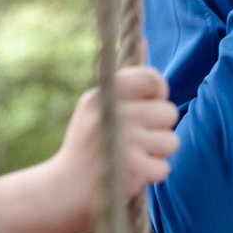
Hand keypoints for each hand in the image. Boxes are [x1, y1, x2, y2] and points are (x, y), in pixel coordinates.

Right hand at [60, 66, 180, 197]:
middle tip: (134, 141)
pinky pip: (164, 167)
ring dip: (157, 154)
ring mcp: (122, 140)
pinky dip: (152, 175)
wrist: (60, 192)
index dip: (159, 93)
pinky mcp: (132, 168)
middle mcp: (112, 112)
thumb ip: (127, 79)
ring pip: (171, 141)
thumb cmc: (86, 145)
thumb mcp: (97, 106)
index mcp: (103, 93)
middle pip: (169, 112)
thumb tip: (146, 40)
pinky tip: (131, 176)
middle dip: (159, 129)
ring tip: (131, 158)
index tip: (149, 106)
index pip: (152, 78)